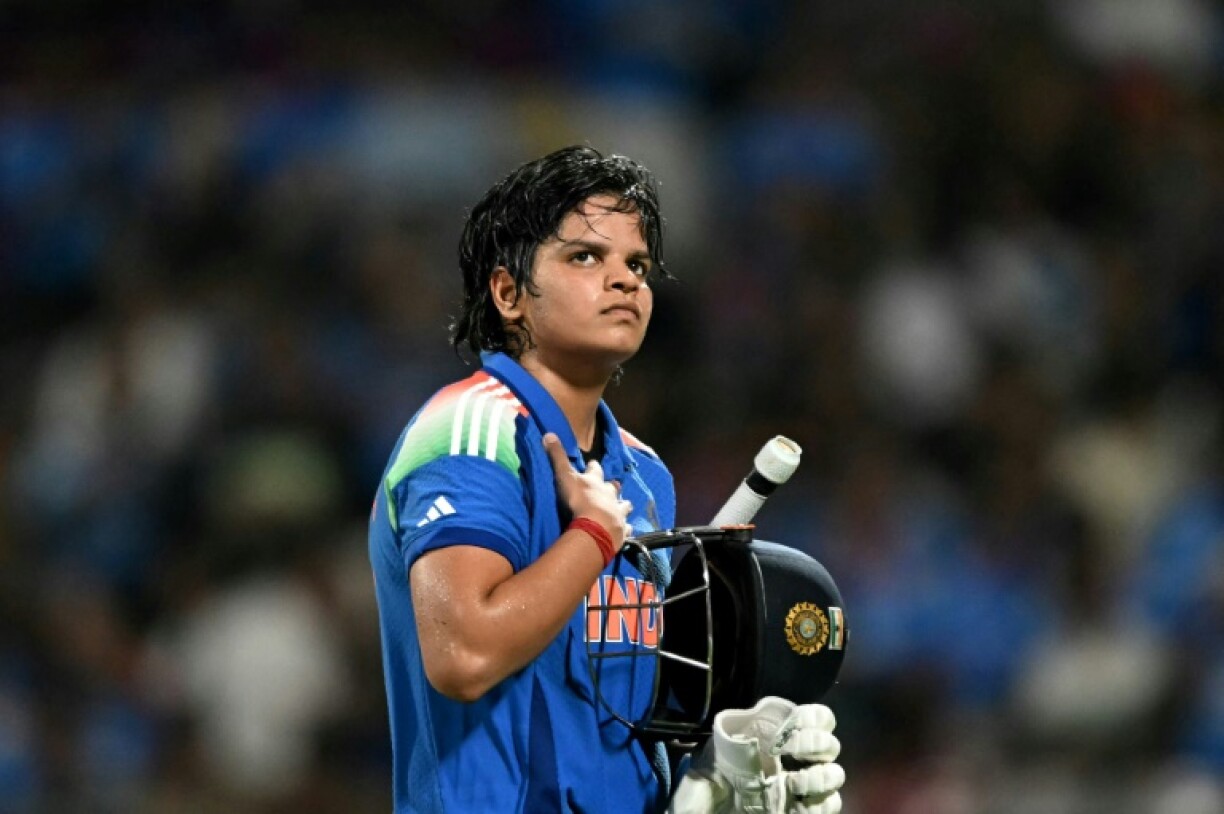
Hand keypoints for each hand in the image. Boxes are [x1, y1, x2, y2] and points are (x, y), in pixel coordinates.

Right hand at [543, 433, 631, 544]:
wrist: (597, 526)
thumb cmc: (579, 499)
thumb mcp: (565, 476)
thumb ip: (557, 457)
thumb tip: (549, 433)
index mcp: (596, 482)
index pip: (595, 470)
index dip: (593, 467)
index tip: (593, 464)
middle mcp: (610, 495)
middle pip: (614, 487)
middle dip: (613, 486)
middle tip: (614, 485)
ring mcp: (618, 513)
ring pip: (625, 506)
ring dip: (624, 506)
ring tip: (623, 507)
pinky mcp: (622, 531)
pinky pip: (628, 529)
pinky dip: (627, 529)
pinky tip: (627, 530)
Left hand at [669, 697, 843, 813]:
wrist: (712, 813)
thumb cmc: (710, 787)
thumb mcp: (708, 763)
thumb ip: (727, 747)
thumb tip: (747, 740)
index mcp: (778, 739)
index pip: (816, 717)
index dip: (811, 717)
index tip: (793, 723)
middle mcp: (797, 760)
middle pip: (829, 743)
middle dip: (812, 742)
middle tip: (785, 750)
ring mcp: (804, 788)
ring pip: (835, 774)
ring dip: (818, 776)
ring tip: (792, 784)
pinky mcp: (806, 812)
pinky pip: (831, 804)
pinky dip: (819, 804)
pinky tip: (796, 806)